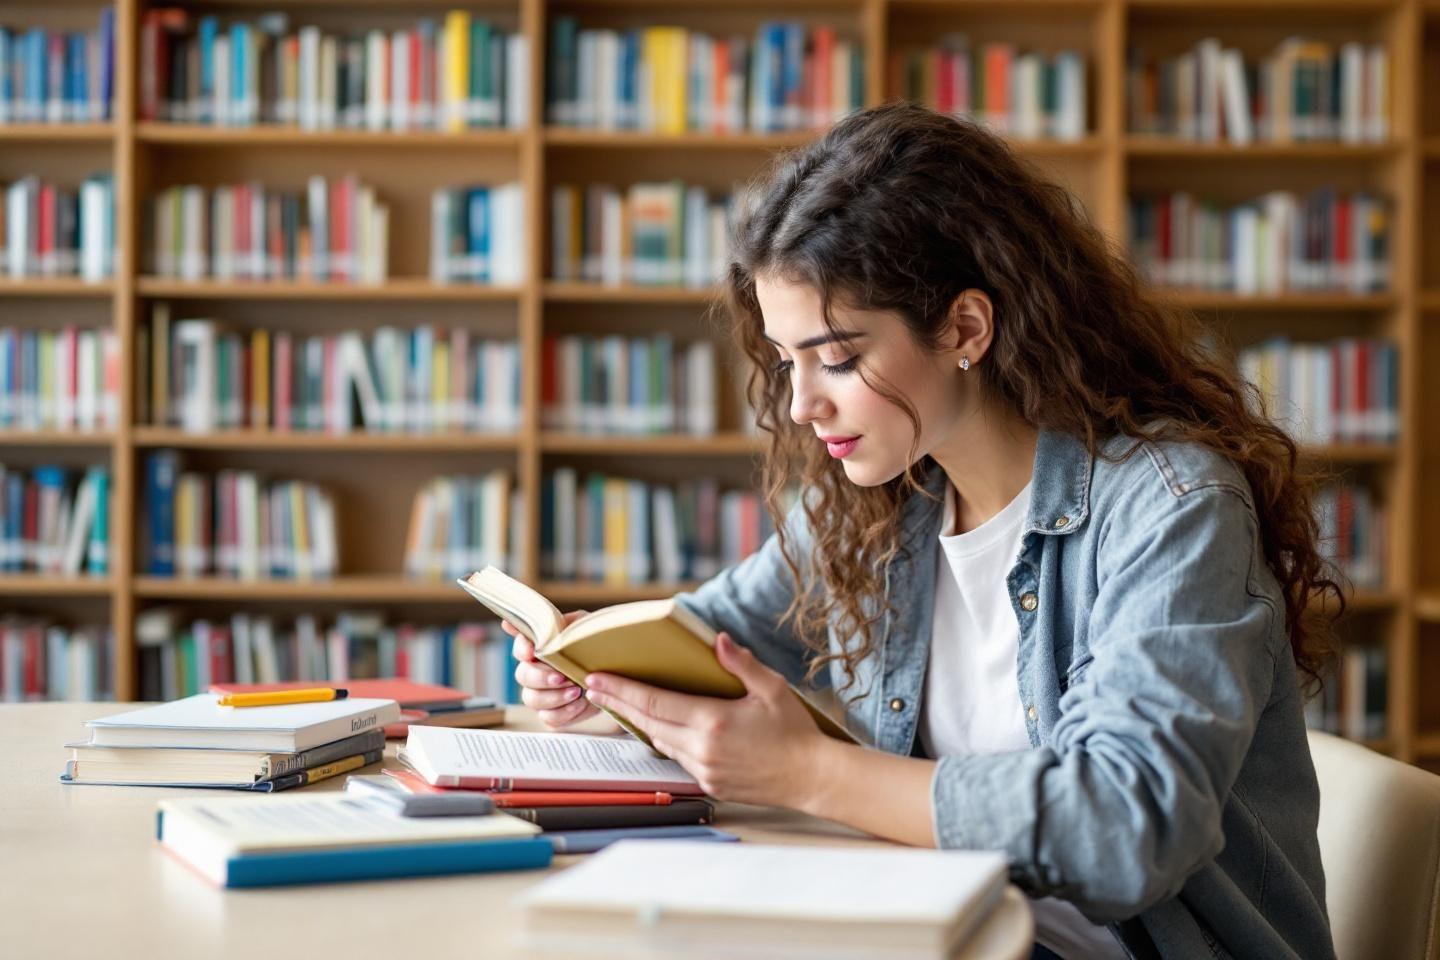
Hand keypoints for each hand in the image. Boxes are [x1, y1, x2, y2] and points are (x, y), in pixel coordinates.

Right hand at [504, 611, 606, 729]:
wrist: (615, 676)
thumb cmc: (594, 648)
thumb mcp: (584, 629)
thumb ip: (564, 623)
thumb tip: (535, 619)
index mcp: (538, 650)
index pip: (520, 647)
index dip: (523, 650)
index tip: (533, 651)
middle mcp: (534, 673)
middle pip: (523, 676)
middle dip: (542, 677)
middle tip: (562, 676)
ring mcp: (541, 696)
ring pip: (532, 699)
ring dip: (554, 697)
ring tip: (575, 691)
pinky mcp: (553, 714)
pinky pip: (549, 718)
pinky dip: (564, 712)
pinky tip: (579, 704)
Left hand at [583, 632, 827, 807]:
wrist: (811, 777)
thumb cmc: (795, 731)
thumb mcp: (772, 689)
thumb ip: (742, 664)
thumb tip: (717, 640)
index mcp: (713, 721)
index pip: (654, 702)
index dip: (621, 690)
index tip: (596, 679)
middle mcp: (702, 749)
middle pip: (647, 722)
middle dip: (618, 703)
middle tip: (594, 687)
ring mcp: (703, 770)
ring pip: (660, 742)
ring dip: (641, 722)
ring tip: (624, 703)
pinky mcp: (709, 784)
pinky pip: (678, 759)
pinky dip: (666, 741)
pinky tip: (663, 728)